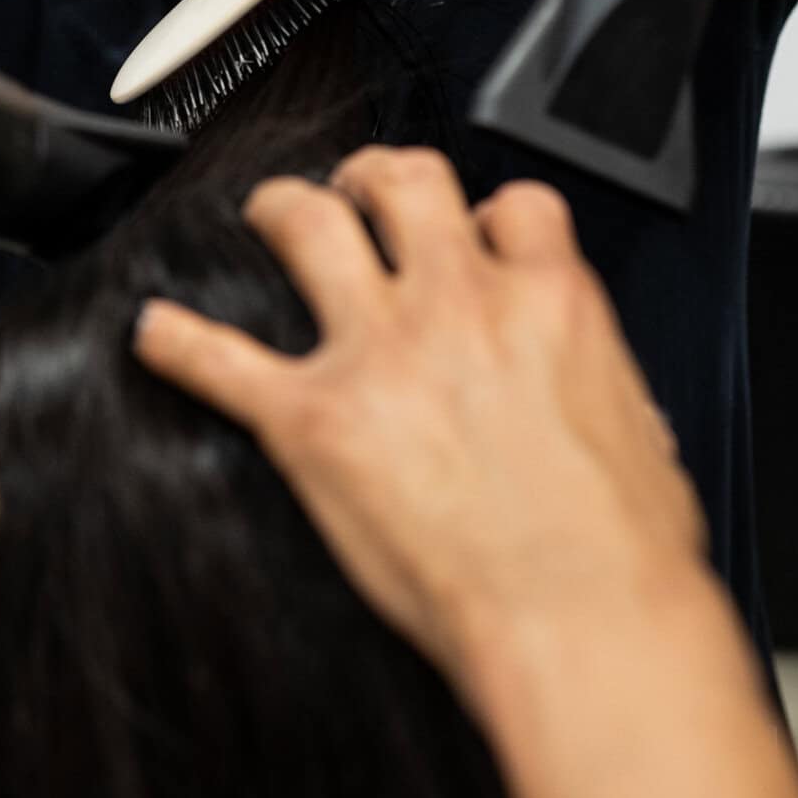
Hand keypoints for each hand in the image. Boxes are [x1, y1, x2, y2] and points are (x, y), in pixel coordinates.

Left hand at [134, 145, 708, 698]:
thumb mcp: (642, 431)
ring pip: (310, 224)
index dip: (487, 217)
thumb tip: (590, 390)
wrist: (583, 619)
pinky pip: (221, 359)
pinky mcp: (315, 421)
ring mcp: (382, 353)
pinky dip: (178, 341)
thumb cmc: (624, 553)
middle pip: (405, 181)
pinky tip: (155, 332)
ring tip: (269, 217)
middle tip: (355, 196)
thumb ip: (596, 381)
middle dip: (374, 179)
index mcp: (551, 302)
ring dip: (283, 210)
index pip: (514, 207)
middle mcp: (461, 304)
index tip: (473, 238)